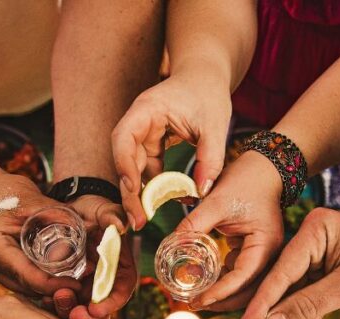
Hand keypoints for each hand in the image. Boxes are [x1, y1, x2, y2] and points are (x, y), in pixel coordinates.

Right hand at [0, 165, 80, 298]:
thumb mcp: (31, 199)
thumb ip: (58, 216)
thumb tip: (91, 229)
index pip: (28, 275)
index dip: (55, 284)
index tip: (79, 283)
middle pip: (26, 287)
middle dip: (55, 289)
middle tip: (83, 284)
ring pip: (22, 289)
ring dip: (47, 289)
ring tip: (75, 282)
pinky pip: (17, 282)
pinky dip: (36, 281)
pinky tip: (56, 278)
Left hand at [51, 195, 136, 318]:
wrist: (71, 208)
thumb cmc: (92, 208)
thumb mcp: (103, 209)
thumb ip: (113, 215)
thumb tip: (121, 226)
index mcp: (120, 267)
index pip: (122, 291)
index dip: (111, 304)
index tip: (95, 309)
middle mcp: (105, 281)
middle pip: (103, 310)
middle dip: (90, 318)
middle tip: (74, 315)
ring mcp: (87, 286)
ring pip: (82, 312)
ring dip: (68, 313)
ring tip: (52, 302)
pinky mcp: (70, 287)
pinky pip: (65, 304)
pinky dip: (55, 307)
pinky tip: (44, 300)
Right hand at [112, 72, 232, 228]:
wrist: (206, 76)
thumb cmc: (208, 92)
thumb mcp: (215, 124)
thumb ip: (210, 157)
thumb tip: (202, 191)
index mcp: (147, 109)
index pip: (124, 138)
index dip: (124, 164)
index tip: (133, 190)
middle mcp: (139, 122)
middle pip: (125, 159)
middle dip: (129, 191)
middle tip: (137, 221)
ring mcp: (144, 133)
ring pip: (134, 167)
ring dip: (138, 193)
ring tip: (143, 220)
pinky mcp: (153, 144)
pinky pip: (148, 168)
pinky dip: (152, 186)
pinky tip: (158, 204)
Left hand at [177, 151, 284, 311]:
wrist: (265, 166)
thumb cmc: (247, 179)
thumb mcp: (217, 202)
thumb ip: (194, 224)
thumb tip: (171, 246)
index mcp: (266, 244)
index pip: (243, 277)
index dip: (220, 292)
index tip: (198, 300)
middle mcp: (270, 254)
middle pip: (248, 291)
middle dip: (222, 301)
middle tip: (193, 304)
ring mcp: (264, 254)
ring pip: (245, 286)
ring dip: (222, 295)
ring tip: (195, 298)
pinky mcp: (255, 251)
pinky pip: (240, 274)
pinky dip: (224, 282)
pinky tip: (204, 283)